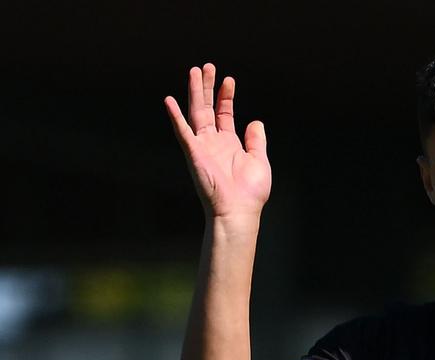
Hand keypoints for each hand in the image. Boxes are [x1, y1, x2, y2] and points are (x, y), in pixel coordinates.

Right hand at [164, 63, 271, 217]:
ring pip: (196, 114)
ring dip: (194, 93)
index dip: (226, 96)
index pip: (224, 114)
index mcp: (229, 144)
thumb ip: (256, 141)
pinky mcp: (194, 154)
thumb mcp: (259, 161)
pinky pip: (183, 132)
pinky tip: (169, 100)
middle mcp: (213, 143)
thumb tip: (256, 122)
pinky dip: (176, 117)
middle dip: (207, 87)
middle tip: (207, 67)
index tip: (229, 80)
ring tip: (195, 71)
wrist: (239, 211)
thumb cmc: (250, 193)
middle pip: (207, 108)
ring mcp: (202, 147)